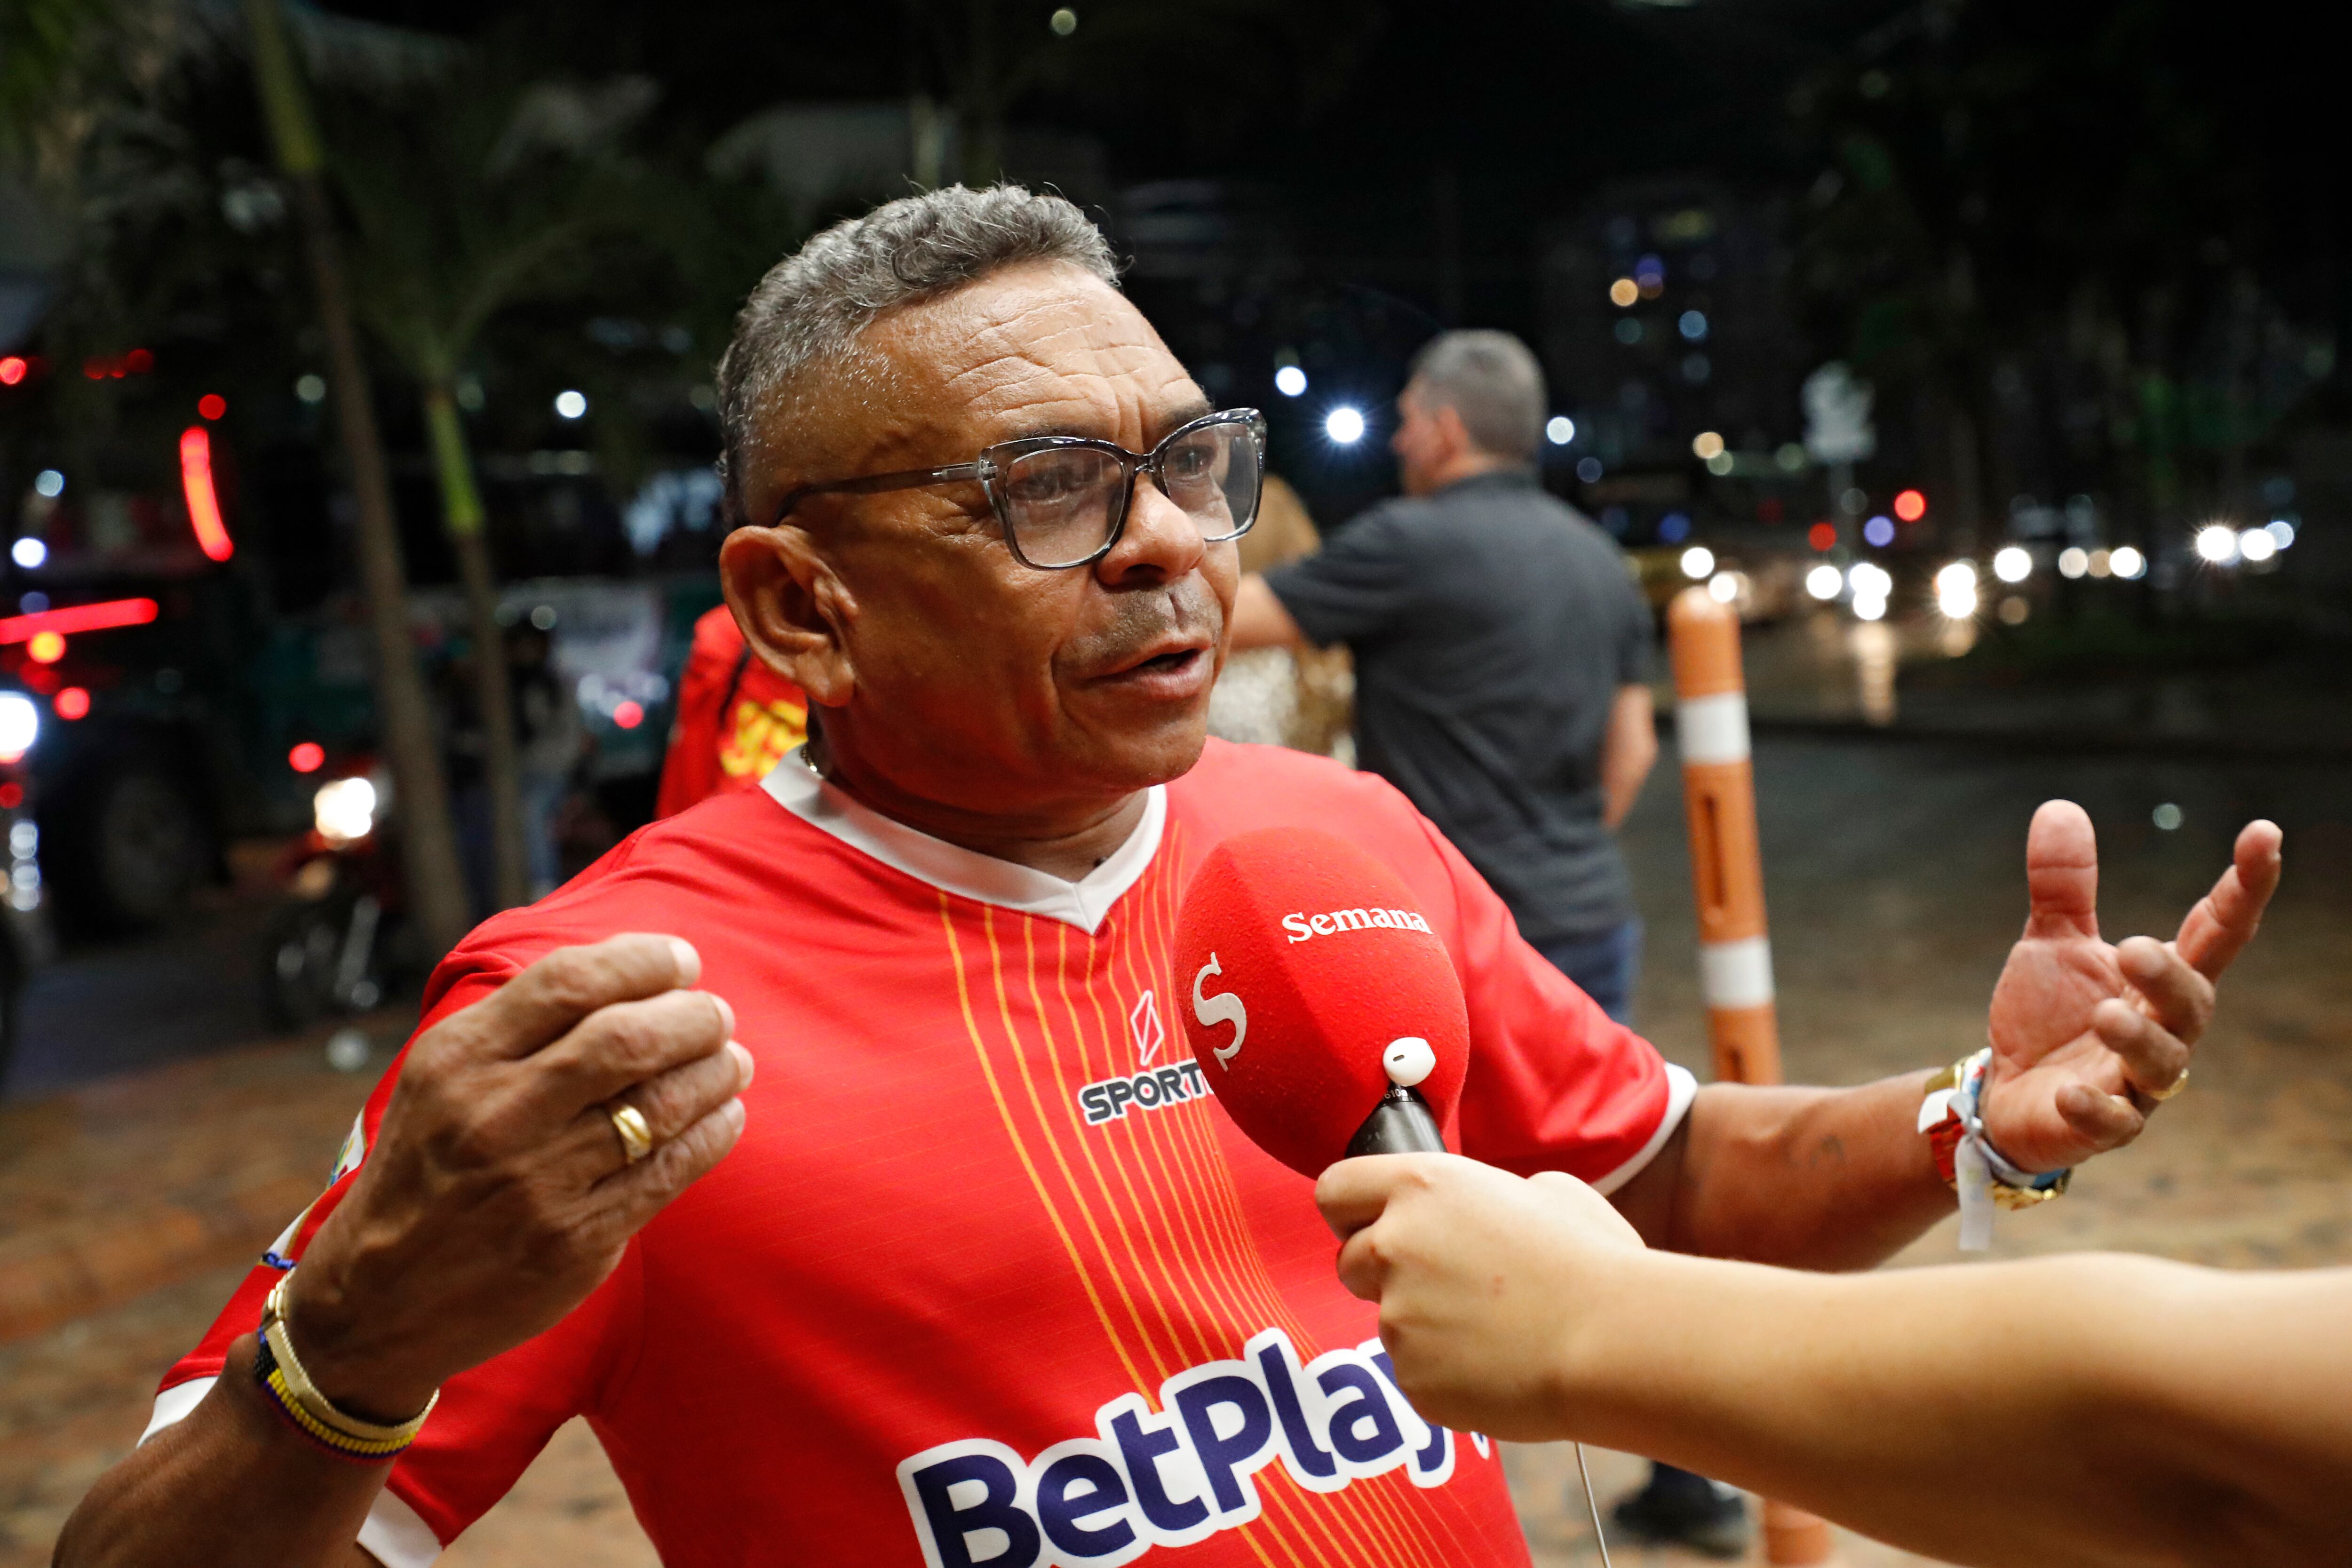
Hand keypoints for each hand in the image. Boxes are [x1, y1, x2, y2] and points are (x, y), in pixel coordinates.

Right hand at [286, 935, 750, 1418]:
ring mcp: (537, 1184)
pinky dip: (712, 1133)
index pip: (568, 982)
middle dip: (693, 1016)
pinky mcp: (574, 1242)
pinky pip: (668, 1172)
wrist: (378, 1298)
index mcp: (458, 1060)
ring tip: (732, 1060)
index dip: (642, 960)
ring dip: (715, 1072)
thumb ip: (517, 1025)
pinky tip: (725, 1114)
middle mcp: (496, 1116)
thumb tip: (626, 969)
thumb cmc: (427, 1168)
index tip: (681, 961)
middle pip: (626, 1040)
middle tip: (717, 1015)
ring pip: (659, 1107)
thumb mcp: (438, 1078)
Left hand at [1316, 1153, 1644, 1439]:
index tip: (1372, 1225)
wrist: (1613, 1343)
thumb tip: (1481, 1210)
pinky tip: (1497, 1365)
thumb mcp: (1548, 1191)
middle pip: (1351, 1261)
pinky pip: (1415, 1372)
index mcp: (1421, 1187)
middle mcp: (1394, 1246)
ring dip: (1424, 1326)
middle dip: (1384, 1275)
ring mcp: (1397, 1317)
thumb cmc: (1592, 1261)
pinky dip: (1445, 1372)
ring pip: (1388, 1322)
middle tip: (1446, 1286)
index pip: (1335, 1189)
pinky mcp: (1411, 1377)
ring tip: (1493, 1330)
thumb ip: (1488, 1194)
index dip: (1351, 1211)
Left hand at [1980, 803, 2280, 1172]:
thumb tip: (2060, 806)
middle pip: (2193, 1003)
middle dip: (2171, 977)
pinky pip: (2113, 1123)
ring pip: (2163, 1065)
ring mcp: (2135, 1084)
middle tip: (2135, 948)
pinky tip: (2070, 1090)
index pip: (2217, 931)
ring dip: (2138, 1039)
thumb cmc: (2048, 1016)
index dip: (2244, 886)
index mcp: (2159, 982)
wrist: (2008, 1093)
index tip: (2264, 834)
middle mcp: (2162, 1031)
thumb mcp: (2050, 943)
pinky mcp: (2099, 1127)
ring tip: (2105, 1013)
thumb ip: (2064, 885)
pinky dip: (2096, 1108)